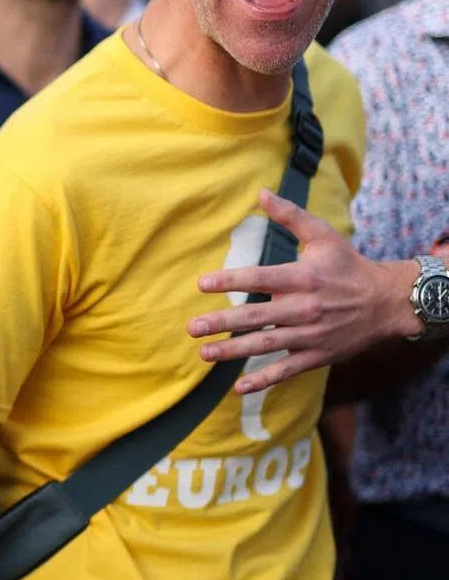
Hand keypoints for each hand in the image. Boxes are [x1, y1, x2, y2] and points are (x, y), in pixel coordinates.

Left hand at [187, 189, 420, 392]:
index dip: (231, 280)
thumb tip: (260, 193)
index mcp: (303, 277)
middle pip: (257, 317)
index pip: (261, 278)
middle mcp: (305, 308)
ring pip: (267, 345)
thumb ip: (289, 215)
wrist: (387, 302)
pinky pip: (287, 370)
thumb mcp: (322, 235)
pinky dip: (265, 380)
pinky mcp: (318, 355)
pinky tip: (239, 387)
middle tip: (192, 327)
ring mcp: (311, 335)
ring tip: (204, 353)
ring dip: (233, 352)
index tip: (202, 283)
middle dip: (222, 323)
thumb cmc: (348, 264)